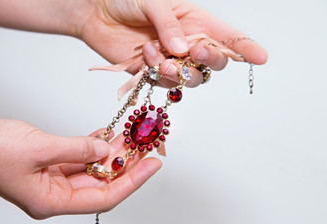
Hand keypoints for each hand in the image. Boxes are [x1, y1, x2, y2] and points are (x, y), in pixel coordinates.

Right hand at [0, 108, 161, 218]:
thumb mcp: (40, 148)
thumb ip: (77, 149)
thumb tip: (105, 148)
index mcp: (50, 203)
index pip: (103, 198)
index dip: (132, 182)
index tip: (153, 165)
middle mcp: (52, 194)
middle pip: (100, 182)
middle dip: (125, 163)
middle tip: (146, 145)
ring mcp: (49, 178)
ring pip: (90, 168)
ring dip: (110, 151)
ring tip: (132, 136)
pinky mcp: (46, 162)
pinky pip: (77, 156)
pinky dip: (92, 145)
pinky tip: (106, 134)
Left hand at [77, 0, 267, 86]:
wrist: (95, 12)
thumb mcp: (151, 1)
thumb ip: (169, 25)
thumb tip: (183, 49)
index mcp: (194, 20)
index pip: (225, 36)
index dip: (244, 47)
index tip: (260, 57)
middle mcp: (186, 42)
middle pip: (213, 63)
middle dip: (209, 60)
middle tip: (195, 51)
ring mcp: (171, 60)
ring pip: (191, 79)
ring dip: (181, 72)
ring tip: (163, 59)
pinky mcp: (152, 73)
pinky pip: (165, 83)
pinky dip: (158, 73)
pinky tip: (145, 55)